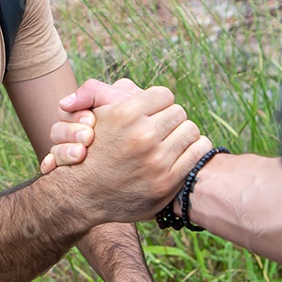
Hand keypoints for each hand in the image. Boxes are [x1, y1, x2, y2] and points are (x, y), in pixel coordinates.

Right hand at [48, 83, 211, 222]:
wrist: (83, 194)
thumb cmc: (90, 149)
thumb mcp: (89, 114)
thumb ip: (101, 91)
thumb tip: (130, 87)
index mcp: (126, 114)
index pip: (164, 94)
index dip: (159, 102)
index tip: (154, 111)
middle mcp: (142, 135)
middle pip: (178, 112)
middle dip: (170, 118)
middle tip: (161, 127)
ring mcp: (156, 160)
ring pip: (190, 130)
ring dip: (183, 133)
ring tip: (171, 139)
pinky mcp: (167, 182)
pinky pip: (198, 152)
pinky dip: (194, 149)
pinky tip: (181, 152)